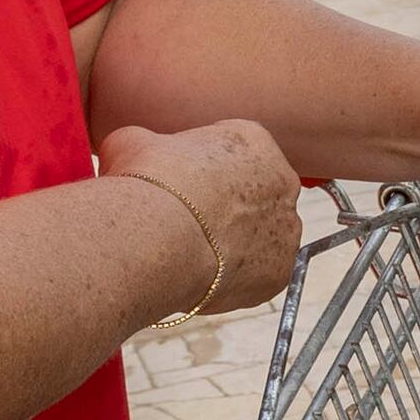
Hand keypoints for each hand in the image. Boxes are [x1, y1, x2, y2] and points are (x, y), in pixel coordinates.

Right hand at [100, 120, 300, 316]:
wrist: (157, 237)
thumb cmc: (146, 184)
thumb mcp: (132, 143)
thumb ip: (146, 144)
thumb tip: (134, 150)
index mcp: (253, 140)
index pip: (235, 154)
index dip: (203, 174)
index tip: (181, 189)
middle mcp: (283, 181)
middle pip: (255, 195)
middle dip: (227, 208)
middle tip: (188, 223)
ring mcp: (287, 228)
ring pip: (261, 236)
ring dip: (236, 244)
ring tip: (193, 254)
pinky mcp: (280, 270)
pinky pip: (259, 274)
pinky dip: (236, 279)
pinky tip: (205, 277)